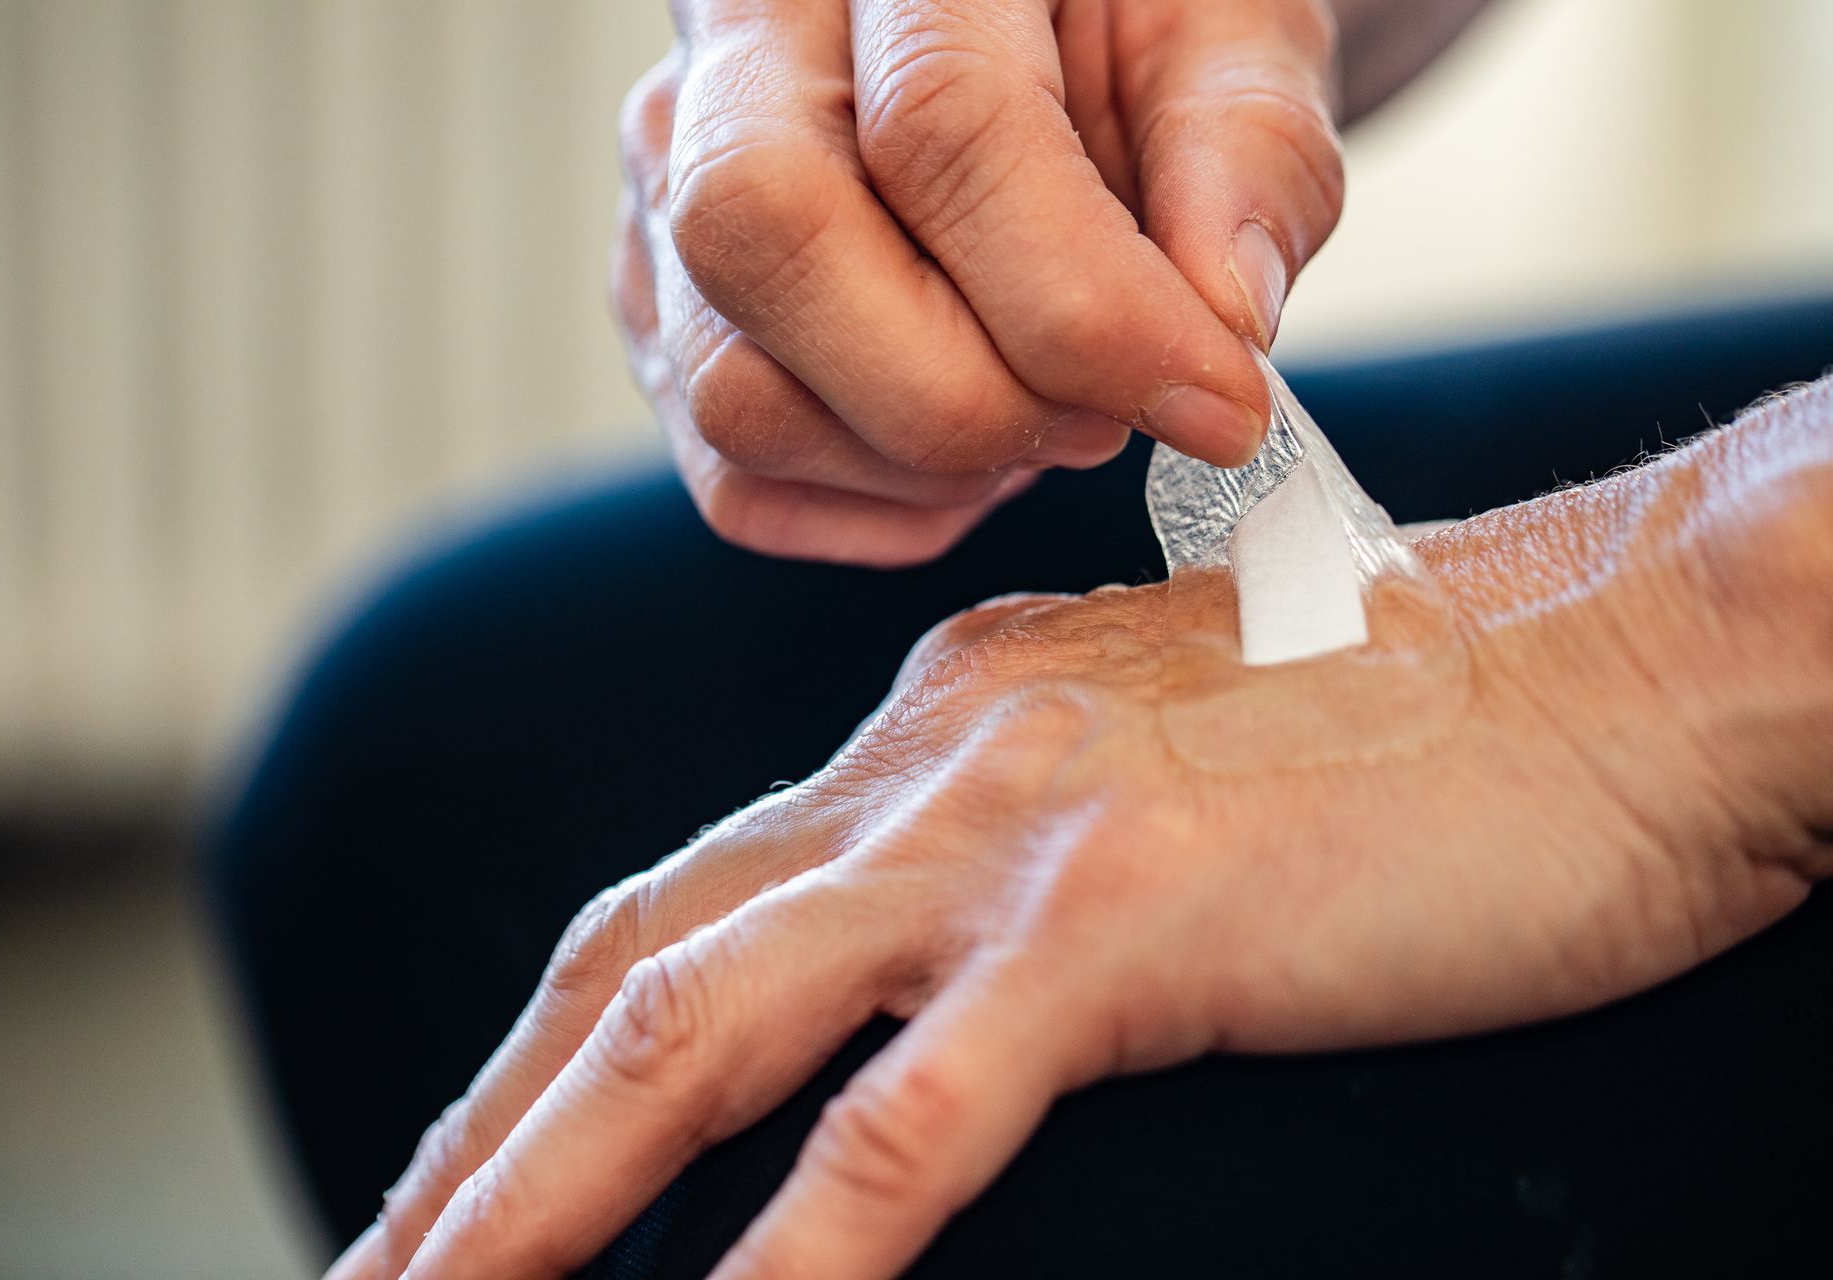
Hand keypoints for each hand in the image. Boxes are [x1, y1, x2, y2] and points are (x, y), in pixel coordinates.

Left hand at [337, 393, 1832, 1279]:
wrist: (1618, 656)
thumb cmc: (1417, 728)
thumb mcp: (1156, 763)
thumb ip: (1018, 840)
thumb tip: (932, 951)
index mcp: (933, 730)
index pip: (680, 899)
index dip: (537, 1047)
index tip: (459, 1172)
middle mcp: (931, 764)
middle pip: (630, 964)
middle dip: (479, 1140)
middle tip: (371, 1268)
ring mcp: (1018, 839)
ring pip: (705, 1031)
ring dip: (541, 1194)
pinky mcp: (1130, 925)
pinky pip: (915, 1121)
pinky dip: (795, 1249)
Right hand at [614, 0, 1345, 565]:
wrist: (1035, 34)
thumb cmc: (1130, 21)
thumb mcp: (1228, 28)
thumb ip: (1248, 144)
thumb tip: (1225, 317)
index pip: (938, 129)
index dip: (1087, 305)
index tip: (1219, 403)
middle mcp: (736, 51)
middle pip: (769, 244)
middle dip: (971, 397)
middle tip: (1108, 417)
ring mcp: (665, 186)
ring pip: (737, 388)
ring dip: (926, 469)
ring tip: (1047, 423)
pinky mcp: (661, 307)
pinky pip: (733, 476)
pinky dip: (875, 511)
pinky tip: (971, 462)